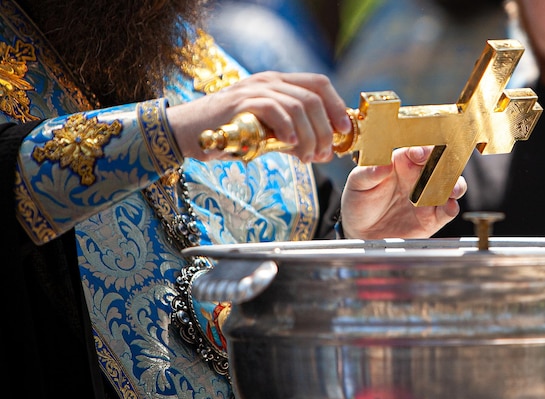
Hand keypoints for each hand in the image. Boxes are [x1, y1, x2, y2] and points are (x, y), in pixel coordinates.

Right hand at [167, 71, 351, 162]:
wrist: (187, 133)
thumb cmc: (226, 135)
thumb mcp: (266, 136)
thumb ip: (293, 139)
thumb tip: (322, 151)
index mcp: (279, 84)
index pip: (318, 84)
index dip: (336, 106)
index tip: (344, 131)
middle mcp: (269, 81)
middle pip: (313, 97)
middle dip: (325, 128)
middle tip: (324, 153)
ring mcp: (255, 89)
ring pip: (298, 105)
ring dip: (309, 135)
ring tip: (307, 157)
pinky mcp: (241, 102)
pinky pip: (274, 109)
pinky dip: (288, 128)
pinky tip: (291, 145)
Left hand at [340, 146, 466, 238]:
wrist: (361, 232)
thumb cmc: (359, 202)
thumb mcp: (357, 184)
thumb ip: (368, 173)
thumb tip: (382, 164)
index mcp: (401, 163)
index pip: (416, 150)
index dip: (421, 149)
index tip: (419, 154)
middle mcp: (418, 177)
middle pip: (440, 165)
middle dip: (448, 163)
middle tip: (447, 166)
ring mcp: (427, 197)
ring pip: (450, 185)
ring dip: (456, 185)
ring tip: (453, 189)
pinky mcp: (432, 218)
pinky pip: (447, 211)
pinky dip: (452, 207)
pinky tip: (449, 206)